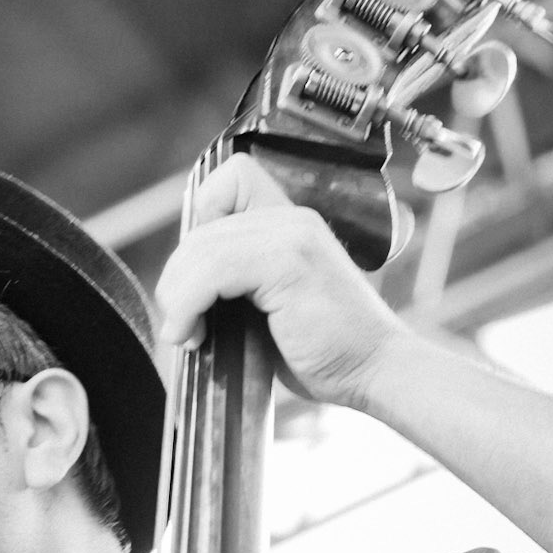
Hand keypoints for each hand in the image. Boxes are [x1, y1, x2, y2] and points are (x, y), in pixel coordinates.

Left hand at [153, 153, 404, 410]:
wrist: (375, 369)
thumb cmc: (327, 352)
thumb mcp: (273, 309)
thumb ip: (237, 285)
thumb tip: (179, 292)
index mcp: (291, 222)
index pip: (228, 182)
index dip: (198, 223)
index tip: (196, 280)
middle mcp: (292, 218)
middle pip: (201, 226)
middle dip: (176, 278)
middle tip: (181, 323)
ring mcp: (292, 236)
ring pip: (200, 248)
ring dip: (177, 296)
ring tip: (185, 334)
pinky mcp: (287, 263)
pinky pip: (213, 271)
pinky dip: (188, 305)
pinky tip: (193, 335)